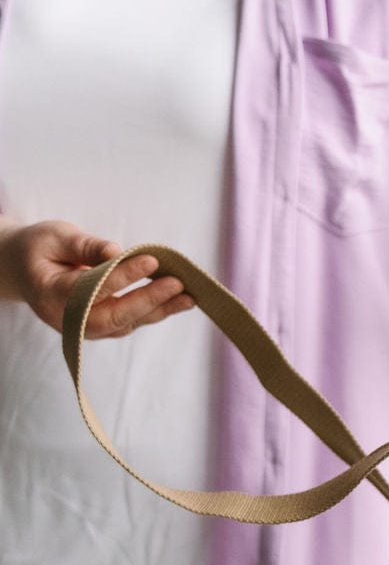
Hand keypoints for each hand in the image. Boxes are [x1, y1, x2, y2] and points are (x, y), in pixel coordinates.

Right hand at [1, 220, 194, 338]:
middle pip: (112, 316)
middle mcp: (67, 318)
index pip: (92, 287)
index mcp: (51, 293)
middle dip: (148, 300)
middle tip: (178, 284)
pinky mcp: (99, 327)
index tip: (150, 260)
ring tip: (189, 297)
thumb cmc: (39, 249)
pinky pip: (129, 321)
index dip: (123, 275)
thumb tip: (117, 252)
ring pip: (125, 323)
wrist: (23, 270)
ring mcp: (84, 327)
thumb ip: (84, 245)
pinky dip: (154, 311)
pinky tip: (177, 300)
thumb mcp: (55, 236)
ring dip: (159, 311)